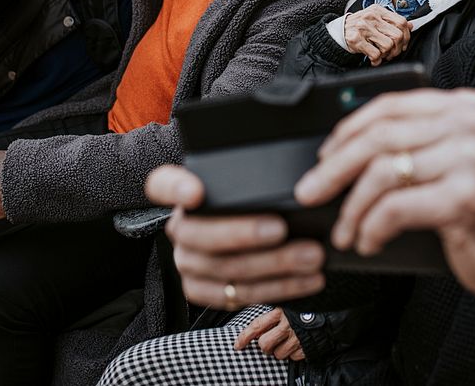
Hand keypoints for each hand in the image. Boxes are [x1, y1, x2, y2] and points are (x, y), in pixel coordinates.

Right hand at [146, 166, 325, 309]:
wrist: (239, 233)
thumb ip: (252, 178)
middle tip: (283, 229)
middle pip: (202, 236)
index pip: (163, 185)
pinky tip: (307, 279)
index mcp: (180, 193)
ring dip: (275, 266)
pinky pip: (238, 297)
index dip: (177, 189)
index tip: (196, 192)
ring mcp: (189, 263)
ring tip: (311, 257)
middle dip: (246, 235)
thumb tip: (297, 178)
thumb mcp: (247, 182)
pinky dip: (279, 289)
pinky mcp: (203, 291)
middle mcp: (180, 229)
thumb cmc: (249, 202)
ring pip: (227, 270)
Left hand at [234, 308, 305, 360]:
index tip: (237, 345)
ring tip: (288, 341)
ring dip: (280, 351)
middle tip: (271, 342)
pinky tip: (299, 343)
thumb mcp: (288, 305)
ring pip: (278, 354)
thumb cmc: (307, 308)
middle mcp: (288, 325)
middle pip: (265, 345)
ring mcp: (298, 338)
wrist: (332, 314)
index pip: (256, 326)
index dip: (244, 337)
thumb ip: (273, 314)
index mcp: (280, 311)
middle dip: (265, 347)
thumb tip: (255, 328)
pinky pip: (293, 358)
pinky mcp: (307, 348)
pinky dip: (294, 353)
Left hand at [294, 88, 474, 311]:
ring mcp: (471, 158)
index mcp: (462, 105)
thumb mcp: (445, 159)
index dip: (346, 131)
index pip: (388, 105)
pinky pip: (396, 208)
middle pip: (380, 137)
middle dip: (334, 168)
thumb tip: (336, 150)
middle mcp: (470, 124)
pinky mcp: (466, 196)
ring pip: (382, 173)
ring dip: (352, 207)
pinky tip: (367, 241)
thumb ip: (408, 141)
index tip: (322, 156)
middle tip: (310, 192)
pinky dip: (371, 228)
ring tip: (344, 230)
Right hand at [343, 5, 410, 65]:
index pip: (401, 22)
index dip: (406, 36)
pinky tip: (373, 59)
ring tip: (381, 55)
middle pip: (397, 35)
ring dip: (387, 55)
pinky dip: (377, 60)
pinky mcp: (356, 39)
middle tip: (392, 53)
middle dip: (397, 49)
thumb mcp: (375, 19)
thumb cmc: (359, 27)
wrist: (338, 32)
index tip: (403, 44)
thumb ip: (392, 22)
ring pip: (388, 45)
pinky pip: (375, 54)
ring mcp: (363, 28)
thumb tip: (411, 26)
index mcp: (378, 10)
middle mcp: (371, 17)